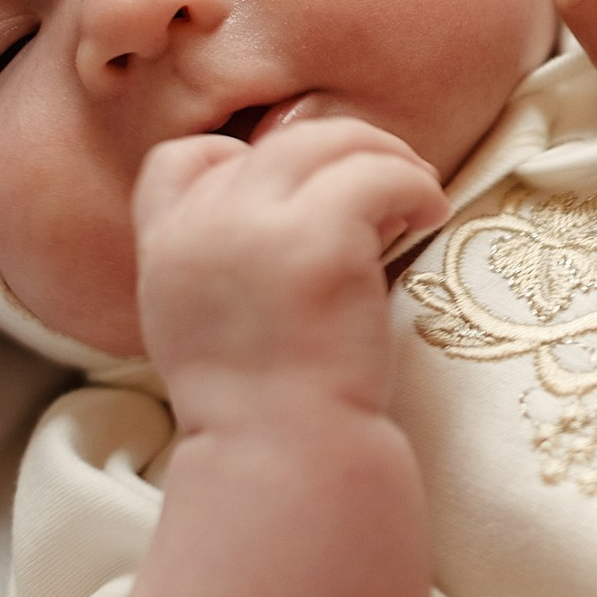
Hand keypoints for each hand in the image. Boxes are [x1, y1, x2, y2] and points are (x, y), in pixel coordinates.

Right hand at [131, 118, 448, 423]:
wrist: (286, 456)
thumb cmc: (261, 404)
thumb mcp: (198, 318)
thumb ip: (220, 252)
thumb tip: (292, 196)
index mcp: (166, 244)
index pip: (186, 156)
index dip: (247, 162)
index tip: (300, 198)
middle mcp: (203, 222)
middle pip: (280, 140)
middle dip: (342, 152)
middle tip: (390, 184)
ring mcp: (260, 225)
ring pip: (334, 140)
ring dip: (388, 159)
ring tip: (418, 196)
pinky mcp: (321, 237)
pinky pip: (380, 174)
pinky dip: (415, 185)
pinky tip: (431, 215)